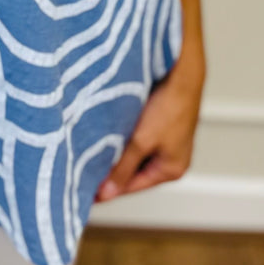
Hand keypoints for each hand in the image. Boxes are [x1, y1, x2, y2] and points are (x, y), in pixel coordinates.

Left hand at [95, 54, 203, 202]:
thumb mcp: (142, 141)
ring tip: (91, 148)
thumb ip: (123, 168)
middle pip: (133, 170)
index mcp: (171, 170)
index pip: (132, 187)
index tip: (83, 191)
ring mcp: (167, 138)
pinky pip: (137, 134)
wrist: (181, 70)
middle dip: (110, 168)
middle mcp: (171, 157)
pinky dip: (122, 134)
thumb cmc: (168, 106)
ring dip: (116, 150)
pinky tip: (107, 128)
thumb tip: (107, 194)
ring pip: (134, 151)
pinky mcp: (161, 121)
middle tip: (82, 168)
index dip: (107, 188)